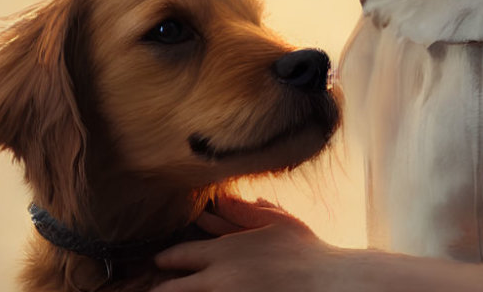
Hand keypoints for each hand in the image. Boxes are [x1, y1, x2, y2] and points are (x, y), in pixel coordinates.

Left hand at [151, 197, 346, 291]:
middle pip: (170, 290)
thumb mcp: (275, 222)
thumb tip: (220, 201)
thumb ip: (243, 212)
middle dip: (161, 289)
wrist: (326, 284)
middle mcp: (217, 280)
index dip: (166, 260)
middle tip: (155, 288)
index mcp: (224, 252)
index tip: (160, 262)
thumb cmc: (304, 251)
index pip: (179, 257)